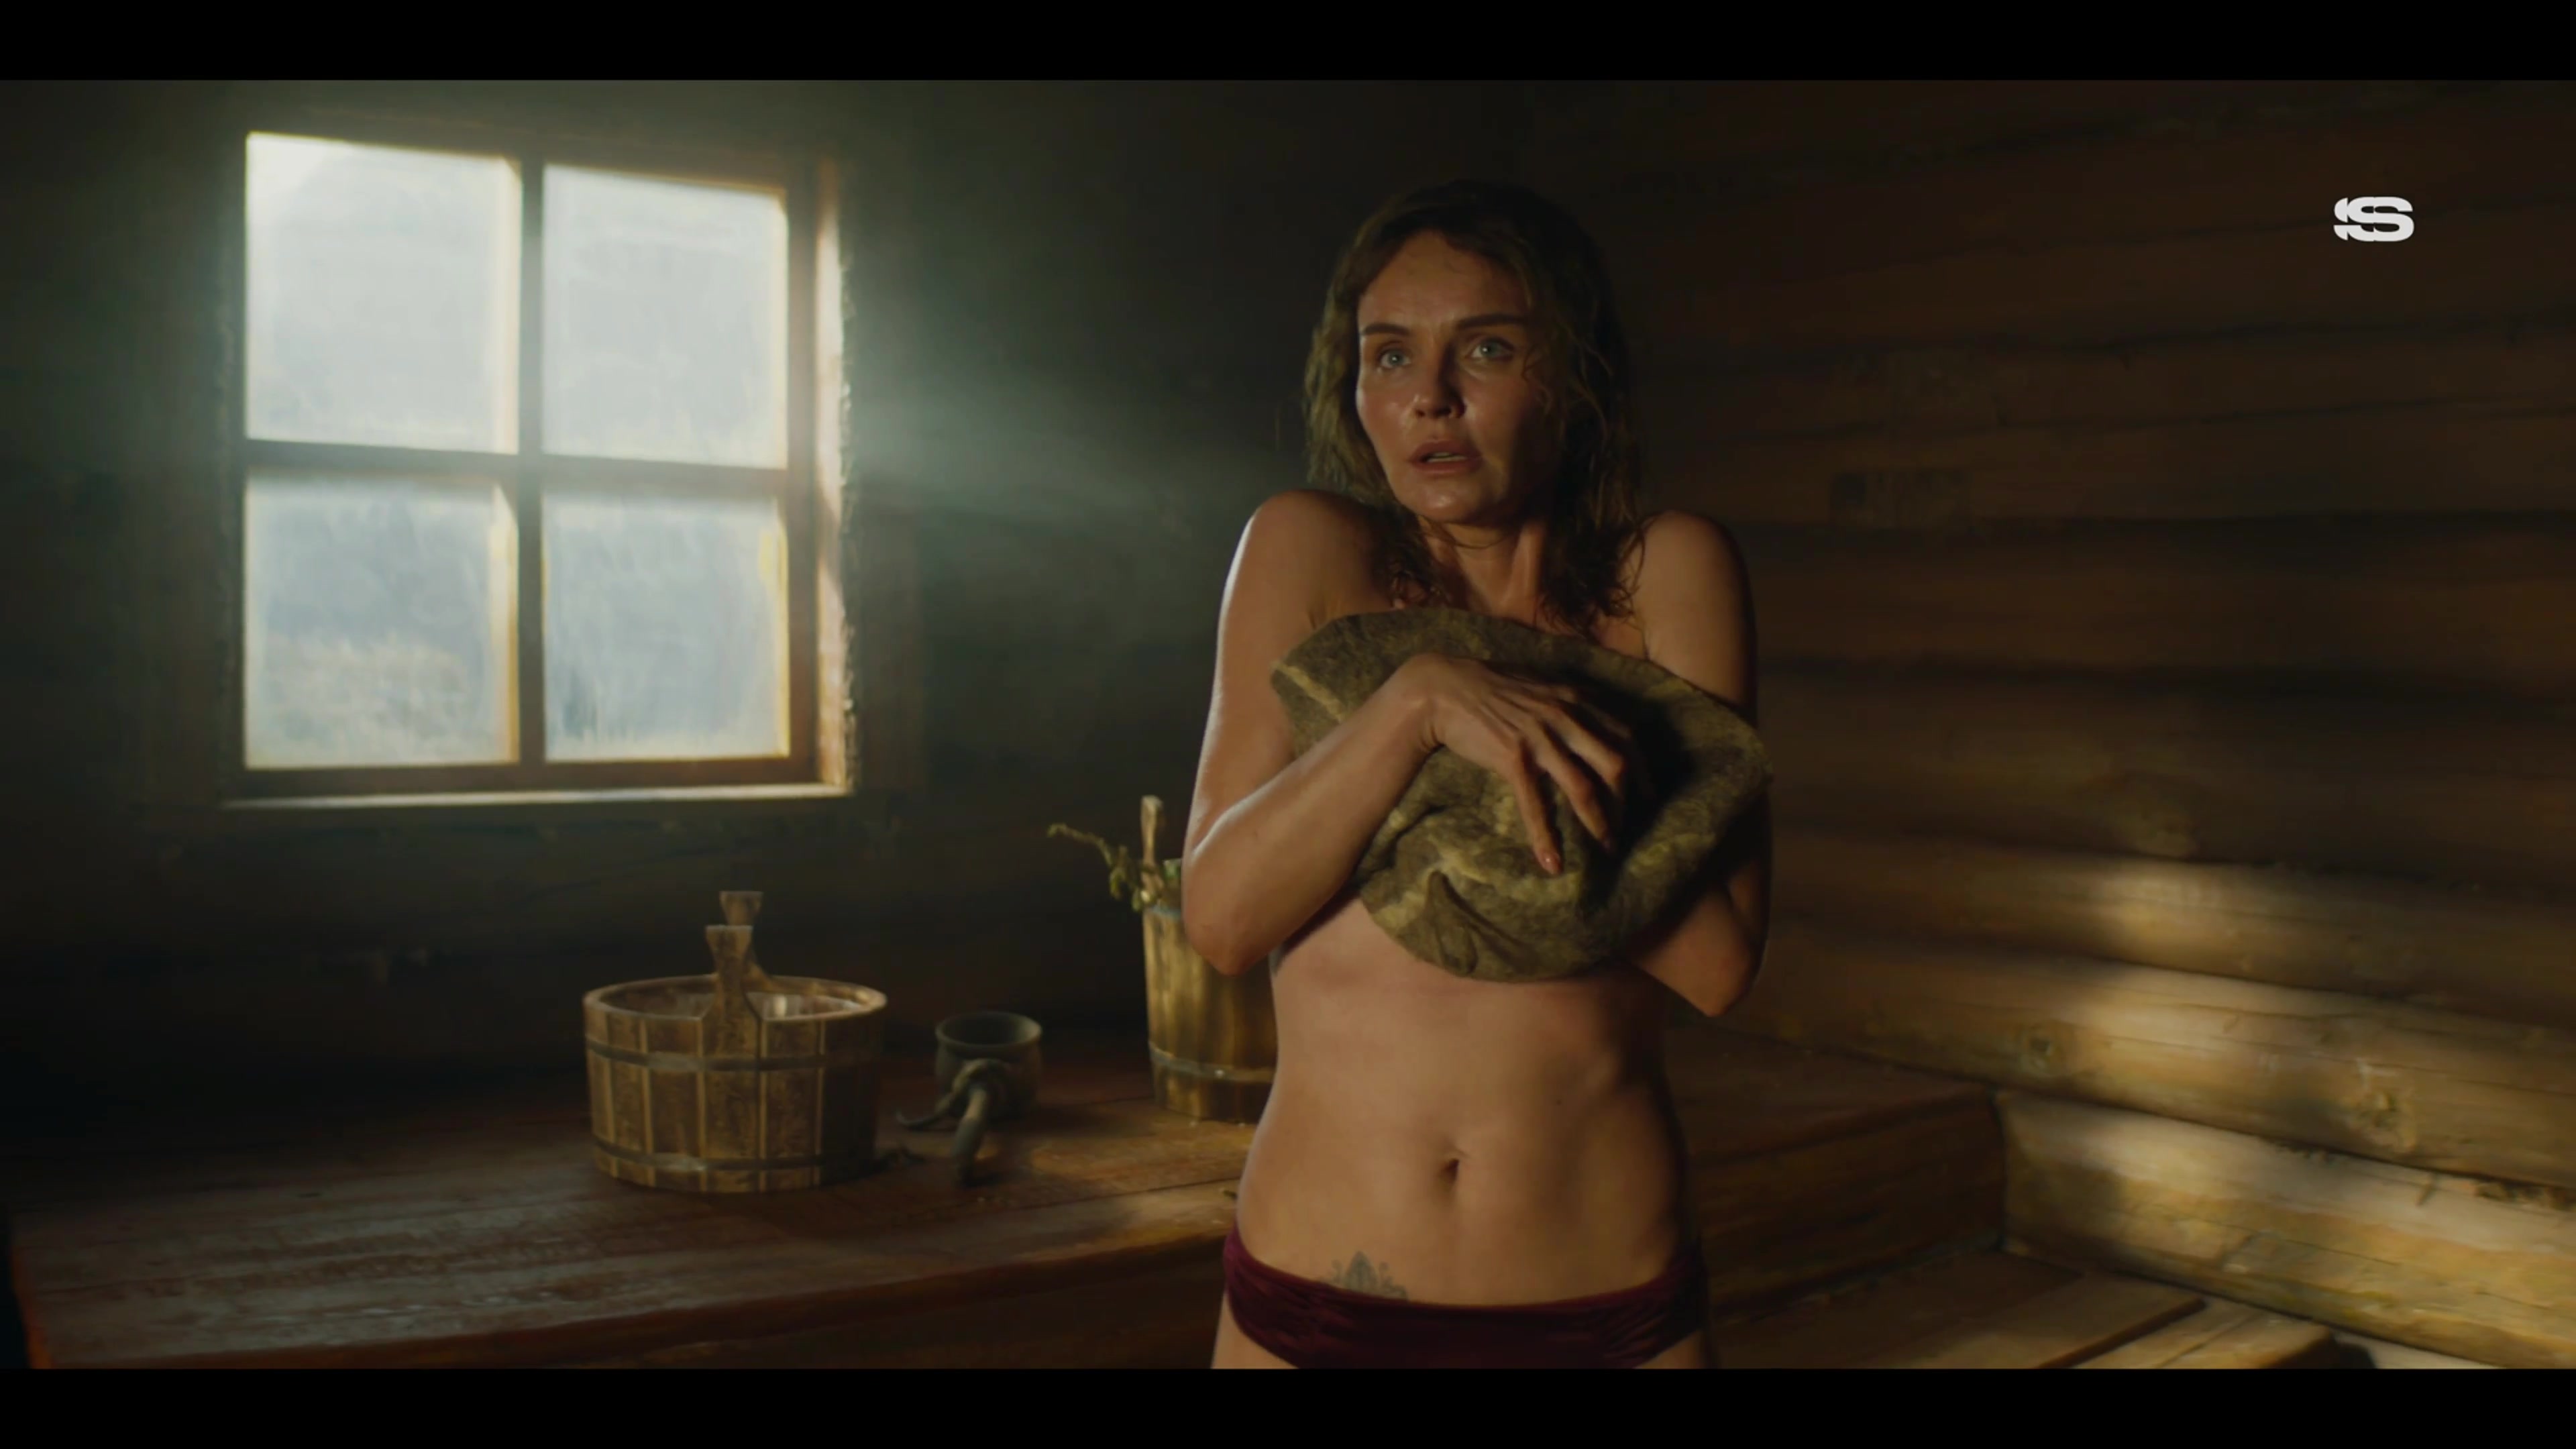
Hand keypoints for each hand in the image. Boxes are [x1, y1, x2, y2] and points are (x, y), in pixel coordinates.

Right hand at [1393, 653, 1634, 874]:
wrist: (1442, 689)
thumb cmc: (1487, 685)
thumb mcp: (1538, 683)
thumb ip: (1566, 697)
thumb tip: (1588, 710)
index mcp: (1574, 698)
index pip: (1624, 735)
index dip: (1641, 767)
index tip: (1647, 793)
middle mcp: (1564, 716)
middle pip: (1614, 763)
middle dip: (1626, 801)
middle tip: (1627, 827)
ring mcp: (1540, 738)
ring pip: (1584, 788)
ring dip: (1599, 823)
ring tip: (1606, 847)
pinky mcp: (1513, 759)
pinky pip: (1536, 805)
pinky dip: (1546, 838)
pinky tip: (1552, 864)